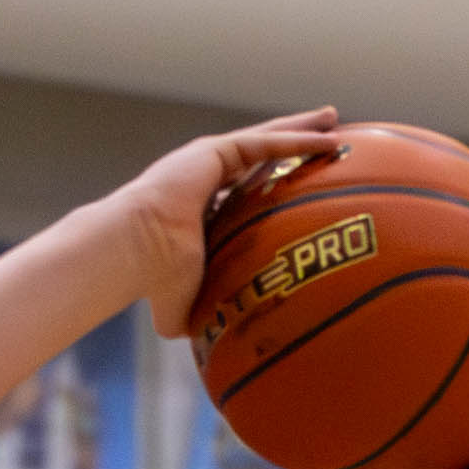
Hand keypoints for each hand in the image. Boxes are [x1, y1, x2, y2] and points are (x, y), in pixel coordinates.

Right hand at [107, 109, 347, 338]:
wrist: (135, 254)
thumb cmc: (155, 281)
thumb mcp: (186, 302)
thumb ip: (203, 313)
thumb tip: (212, 349)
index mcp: (201, 205)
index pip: (246, 187)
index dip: (272, 179)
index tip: (300, 178)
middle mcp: (206, 177)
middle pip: (262, 154)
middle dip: (293, 140)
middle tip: (326, 132)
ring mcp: (209, 161)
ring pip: (266, 139)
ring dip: (300, 128)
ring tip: (333, 119)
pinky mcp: (213, 152)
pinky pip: (264, 143)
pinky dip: (296, 139)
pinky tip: (325, 136)